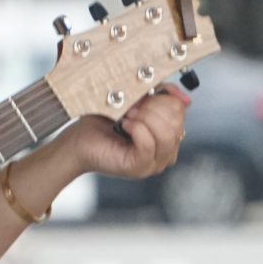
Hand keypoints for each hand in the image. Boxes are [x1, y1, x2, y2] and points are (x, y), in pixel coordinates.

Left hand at [62, 85, 189, 179]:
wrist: (79, 140)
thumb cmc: (103, 121)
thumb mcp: (135, 101)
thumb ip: (159, 95)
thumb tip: (183, 97)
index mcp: (168, 134)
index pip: (180, 110)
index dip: (160, 98)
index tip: (141, 97)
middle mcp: (166, 151)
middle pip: (176, 121)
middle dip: (151, 108)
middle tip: (131, 108)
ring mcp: (155, 162)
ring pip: (166, 134)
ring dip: (143, 118)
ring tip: (127, 117)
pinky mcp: (140, 168)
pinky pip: (149, 144)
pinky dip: (136, 129)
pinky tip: (124, 126)